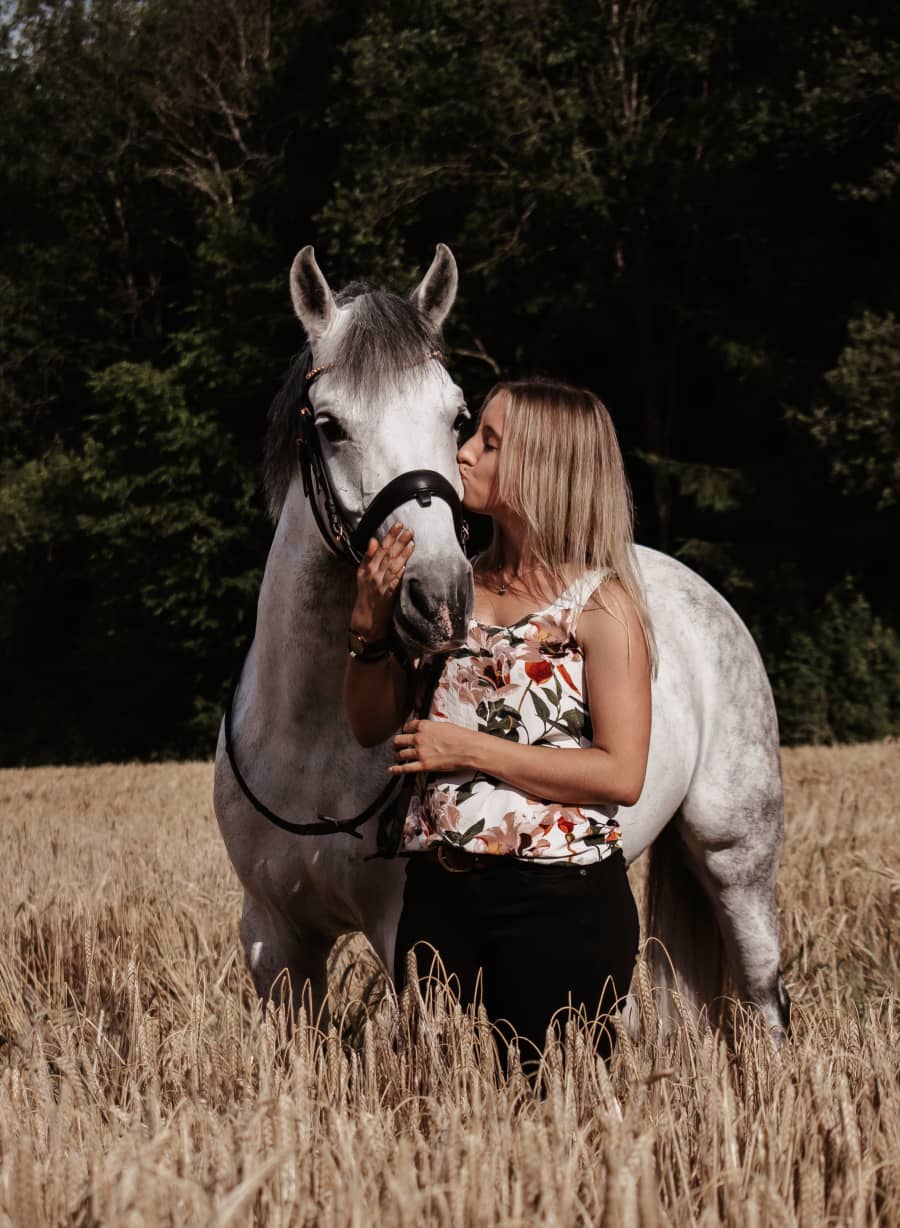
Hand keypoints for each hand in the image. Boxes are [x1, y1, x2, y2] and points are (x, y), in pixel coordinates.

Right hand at [351, 522, 414, 636]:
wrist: (366, 616)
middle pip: (388, 554)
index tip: (399, 524)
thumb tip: (373, 539)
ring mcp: (380, 584)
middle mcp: (374, 574)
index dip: (390, 535)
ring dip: (402, 554)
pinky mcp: (386, 595)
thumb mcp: (362, 573)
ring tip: (412, 543)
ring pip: (392, 566)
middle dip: (399, 541)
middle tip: (410, 530)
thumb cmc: (366, 592)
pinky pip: (392, 583)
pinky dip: (397, 574)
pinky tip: (404, 565)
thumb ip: (368, 556)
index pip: (381, 547)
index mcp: (368, 567)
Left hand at [390, 717, 477, 774]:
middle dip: (397, 743)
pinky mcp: (424, 765)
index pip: (407, 726)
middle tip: (397, 745)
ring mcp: (420, 752)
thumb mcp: (444, 726)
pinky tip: (392, 769)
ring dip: (397, 756)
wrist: (469, 748)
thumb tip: (430, 730)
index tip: (405, 733)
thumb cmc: (461, 737)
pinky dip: (396, 769)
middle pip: (399, 740)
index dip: (405, 730)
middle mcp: (419, 738)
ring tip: (397, 757)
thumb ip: (433, 728)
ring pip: (400, 754)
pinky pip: (405, 768)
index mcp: (424, 726)